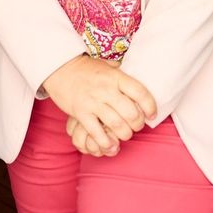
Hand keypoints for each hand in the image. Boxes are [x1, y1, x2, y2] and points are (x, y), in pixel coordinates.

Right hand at [41, 55, 156, 157]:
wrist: (61, 68)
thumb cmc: (88, 69)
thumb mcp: (108, 67)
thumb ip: (123, 76)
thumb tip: (142, 81)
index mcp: (116, 77)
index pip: (140, 93)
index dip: (150, 106)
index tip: (152, 115)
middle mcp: (106, 89)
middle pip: (130, 112)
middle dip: (137, 124)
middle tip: (136, 126)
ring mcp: (92, 101)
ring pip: (116, 124)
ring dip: (124, 134)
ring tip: (125, 134)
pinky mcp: (80, 112)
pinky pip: (96, 132)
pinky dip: (105, 142)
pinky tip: (110, 145)